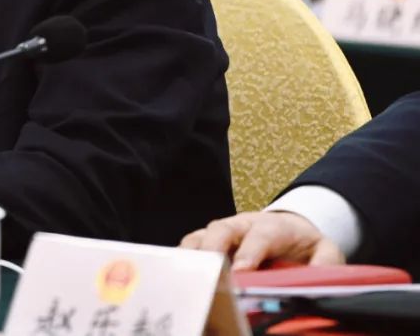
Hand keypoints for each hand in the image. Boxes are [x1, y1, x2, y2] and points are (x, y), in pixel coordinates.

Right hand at [180, 211, 344, 269]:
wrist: (291, 229)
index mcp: (273, 227)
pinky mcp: (209, 241)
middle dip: (212, 249)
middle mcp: (242, 225)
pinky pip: (190, 246)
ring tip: (186, 277)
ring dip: (192, 255)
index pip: (260, 235)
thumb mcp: (325, 251)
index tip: (241, 272)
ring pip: (200, 236)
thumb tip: (317, 281)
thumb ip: (325, 263)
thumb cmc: (304, 245)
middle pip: (221, 229)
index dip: (249, 252)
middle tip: (209, 274)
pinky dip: (183, 260)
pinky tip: (180, 278)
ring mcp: (223, 233)